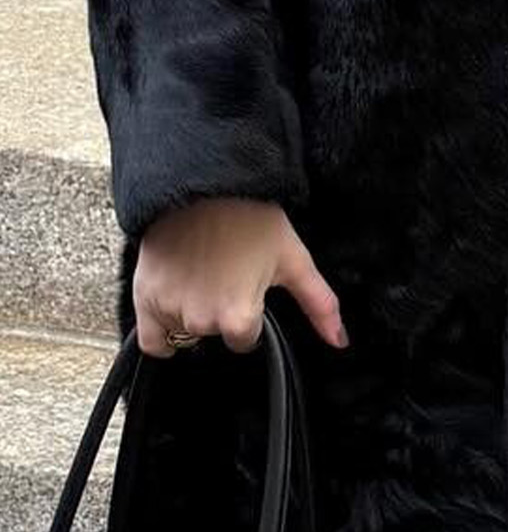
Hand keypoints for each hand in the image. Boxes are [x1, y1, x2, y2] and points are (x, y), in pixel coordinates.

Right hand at [132, 198, 343, 358]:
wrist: (204, 189)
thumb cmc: (252, 221)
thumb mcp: (296, 262)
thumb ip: (320, 307)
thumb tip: (339, 340)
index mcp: (238, 318)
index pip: (245, 340)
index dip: (250, 316)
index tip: (248, 292)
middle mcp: (201, 320)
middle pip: (215, 335)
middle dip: (223, 313)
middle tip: (227, 278)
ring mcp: (170, 311)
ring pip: (187, 334)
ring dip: (195, 316)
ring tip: (204, 279)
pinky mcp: (144, 299)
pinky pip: (152, 342)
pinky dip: (163, 333)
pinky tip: (176, 310)